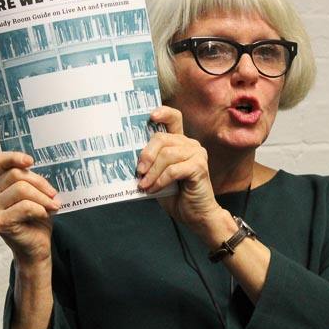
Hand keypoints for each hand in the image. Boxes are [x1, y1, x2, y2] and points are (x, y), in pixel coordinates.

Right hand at [0, 152, 60, 264]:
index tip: (31, 161)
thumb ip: (31, 180)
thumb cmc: (36, 218)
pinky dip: (40, 209)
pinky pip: (25, 207)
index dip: (14, 157)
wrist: (36, 246)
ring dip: (43, 198)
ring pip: (21, 189)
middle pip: (16, 175)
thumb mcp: (35, 194)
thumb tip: (40, 167)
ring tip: (53, 206)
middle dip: (40, 184)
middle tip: (54, 195)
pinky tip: (44, 215)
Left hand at [137, 107, 224, 232]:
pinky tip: (153, 189)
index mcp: (180, 142)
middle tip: (138, 172)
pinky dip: (160, 180)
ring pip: (167, 155)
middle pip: (163, 138)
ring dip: (152, 172)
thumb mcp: (158, 175)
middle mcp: (190, 144)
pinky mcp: (199, 167)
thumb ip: (150, 163)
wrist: (196, 215)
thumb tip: (128, 157)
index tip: (150, 116)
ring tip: (144, 185)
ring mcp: (197, 154)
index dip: (163, 113)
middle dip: (146, 155)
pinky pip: (173, 170)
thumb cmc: (176, 194)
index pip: (174, 118)